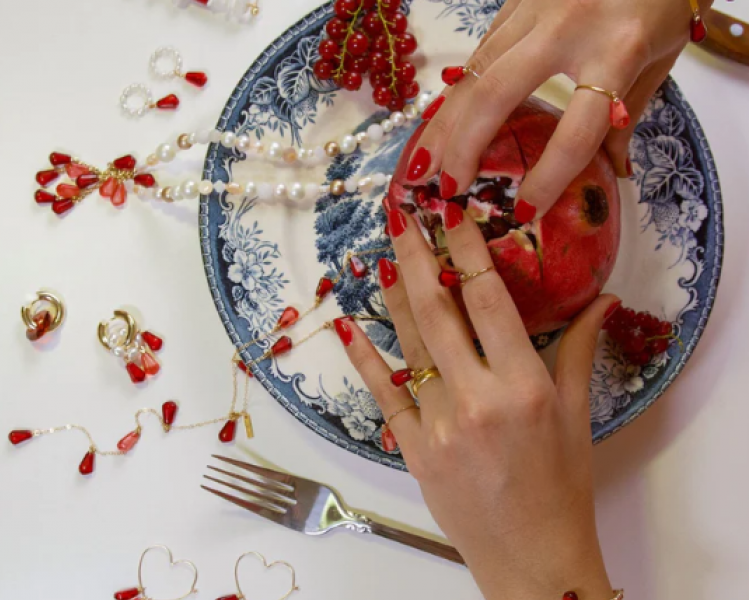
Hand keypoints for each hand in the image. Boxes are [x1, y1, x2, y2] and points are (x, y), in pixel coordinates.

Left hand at [334, 206, 620, 598]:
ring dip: (392, 295)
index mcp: (524, 386)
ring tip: (383, 255)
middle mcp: (477, 398)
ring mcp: (439, 425)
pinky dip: (364, 357)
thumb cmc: (562, 486)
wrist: (532, 558)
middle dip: (417, 255)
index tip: (452, 212)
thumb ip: (580, 351)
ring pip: (408, 344)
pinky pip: (384, 393)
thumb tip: (602, 298)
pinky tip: (348, 324)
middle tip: (401, 215)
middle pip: (437, 309)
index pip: (488, 298)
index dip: (466, 248)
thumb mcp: (578, 416)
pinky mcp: (413, 449)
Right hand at [409, 0, 708, 221]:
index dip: (548, 178)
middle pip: (497, 93)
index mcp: (618, 49)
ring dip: (443, 123)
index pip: (576, 130)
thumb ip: (626, 117)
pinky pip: (478, 53)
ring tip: (420, 166)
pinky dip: (455, 93)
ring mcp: (534, 8)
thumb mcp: (658, 62)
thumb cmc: (660, 1)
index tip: (524, 212)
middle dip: (465, 146)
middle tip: (447, 189)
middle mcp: (567, 26)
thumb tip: (610, 173)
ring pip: (474, 71)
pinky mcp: (514, 1)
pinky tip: (438, 124)